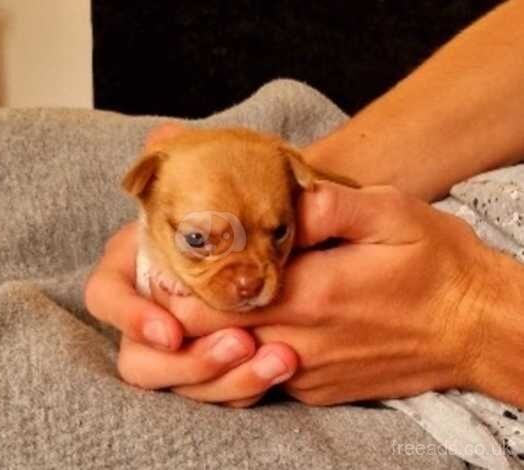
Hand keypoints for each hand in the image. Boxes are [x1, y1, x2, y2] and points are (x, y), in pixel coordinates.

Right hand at [84, 223, 298, 406]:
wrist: (268, 256)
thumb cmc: (240, 221)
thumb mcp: (233, 214)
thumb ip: (239, 218)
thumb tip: (291, 213)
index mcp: (133, 268)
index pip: (105, 295)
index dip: (131, 319)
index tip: (172, 334)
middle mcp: (146, 313)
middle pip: (138, 359)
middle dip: (190, 362)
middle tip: (242, 343)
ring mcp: (170, 349)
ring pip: (177, 387)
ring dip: (227, 379)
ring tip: (277, 358)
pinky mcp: (200, 371)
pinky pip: (212, 395)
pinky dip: (246, 387)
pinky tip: (280, 367)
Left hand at [127, 183, 497, 405]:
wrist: (474, 328)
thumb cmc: (436, 265)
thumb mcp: (391, 213)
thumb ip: (329, 206)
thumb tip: (283, 199)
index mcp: (310, 293)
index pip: (212, 302)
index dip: (173, 287)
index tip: (156, 267)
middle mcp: (300, 341)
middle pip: (207, 339)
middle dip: (174, 318)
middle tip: (159, 286)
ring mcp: (306, 372)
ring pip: (227, 366)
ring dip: (201, 341)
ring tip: (188, 307)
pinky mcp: (315, 388)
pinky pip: (259, 377)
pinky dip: (236, 357)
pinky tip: (235, 330)